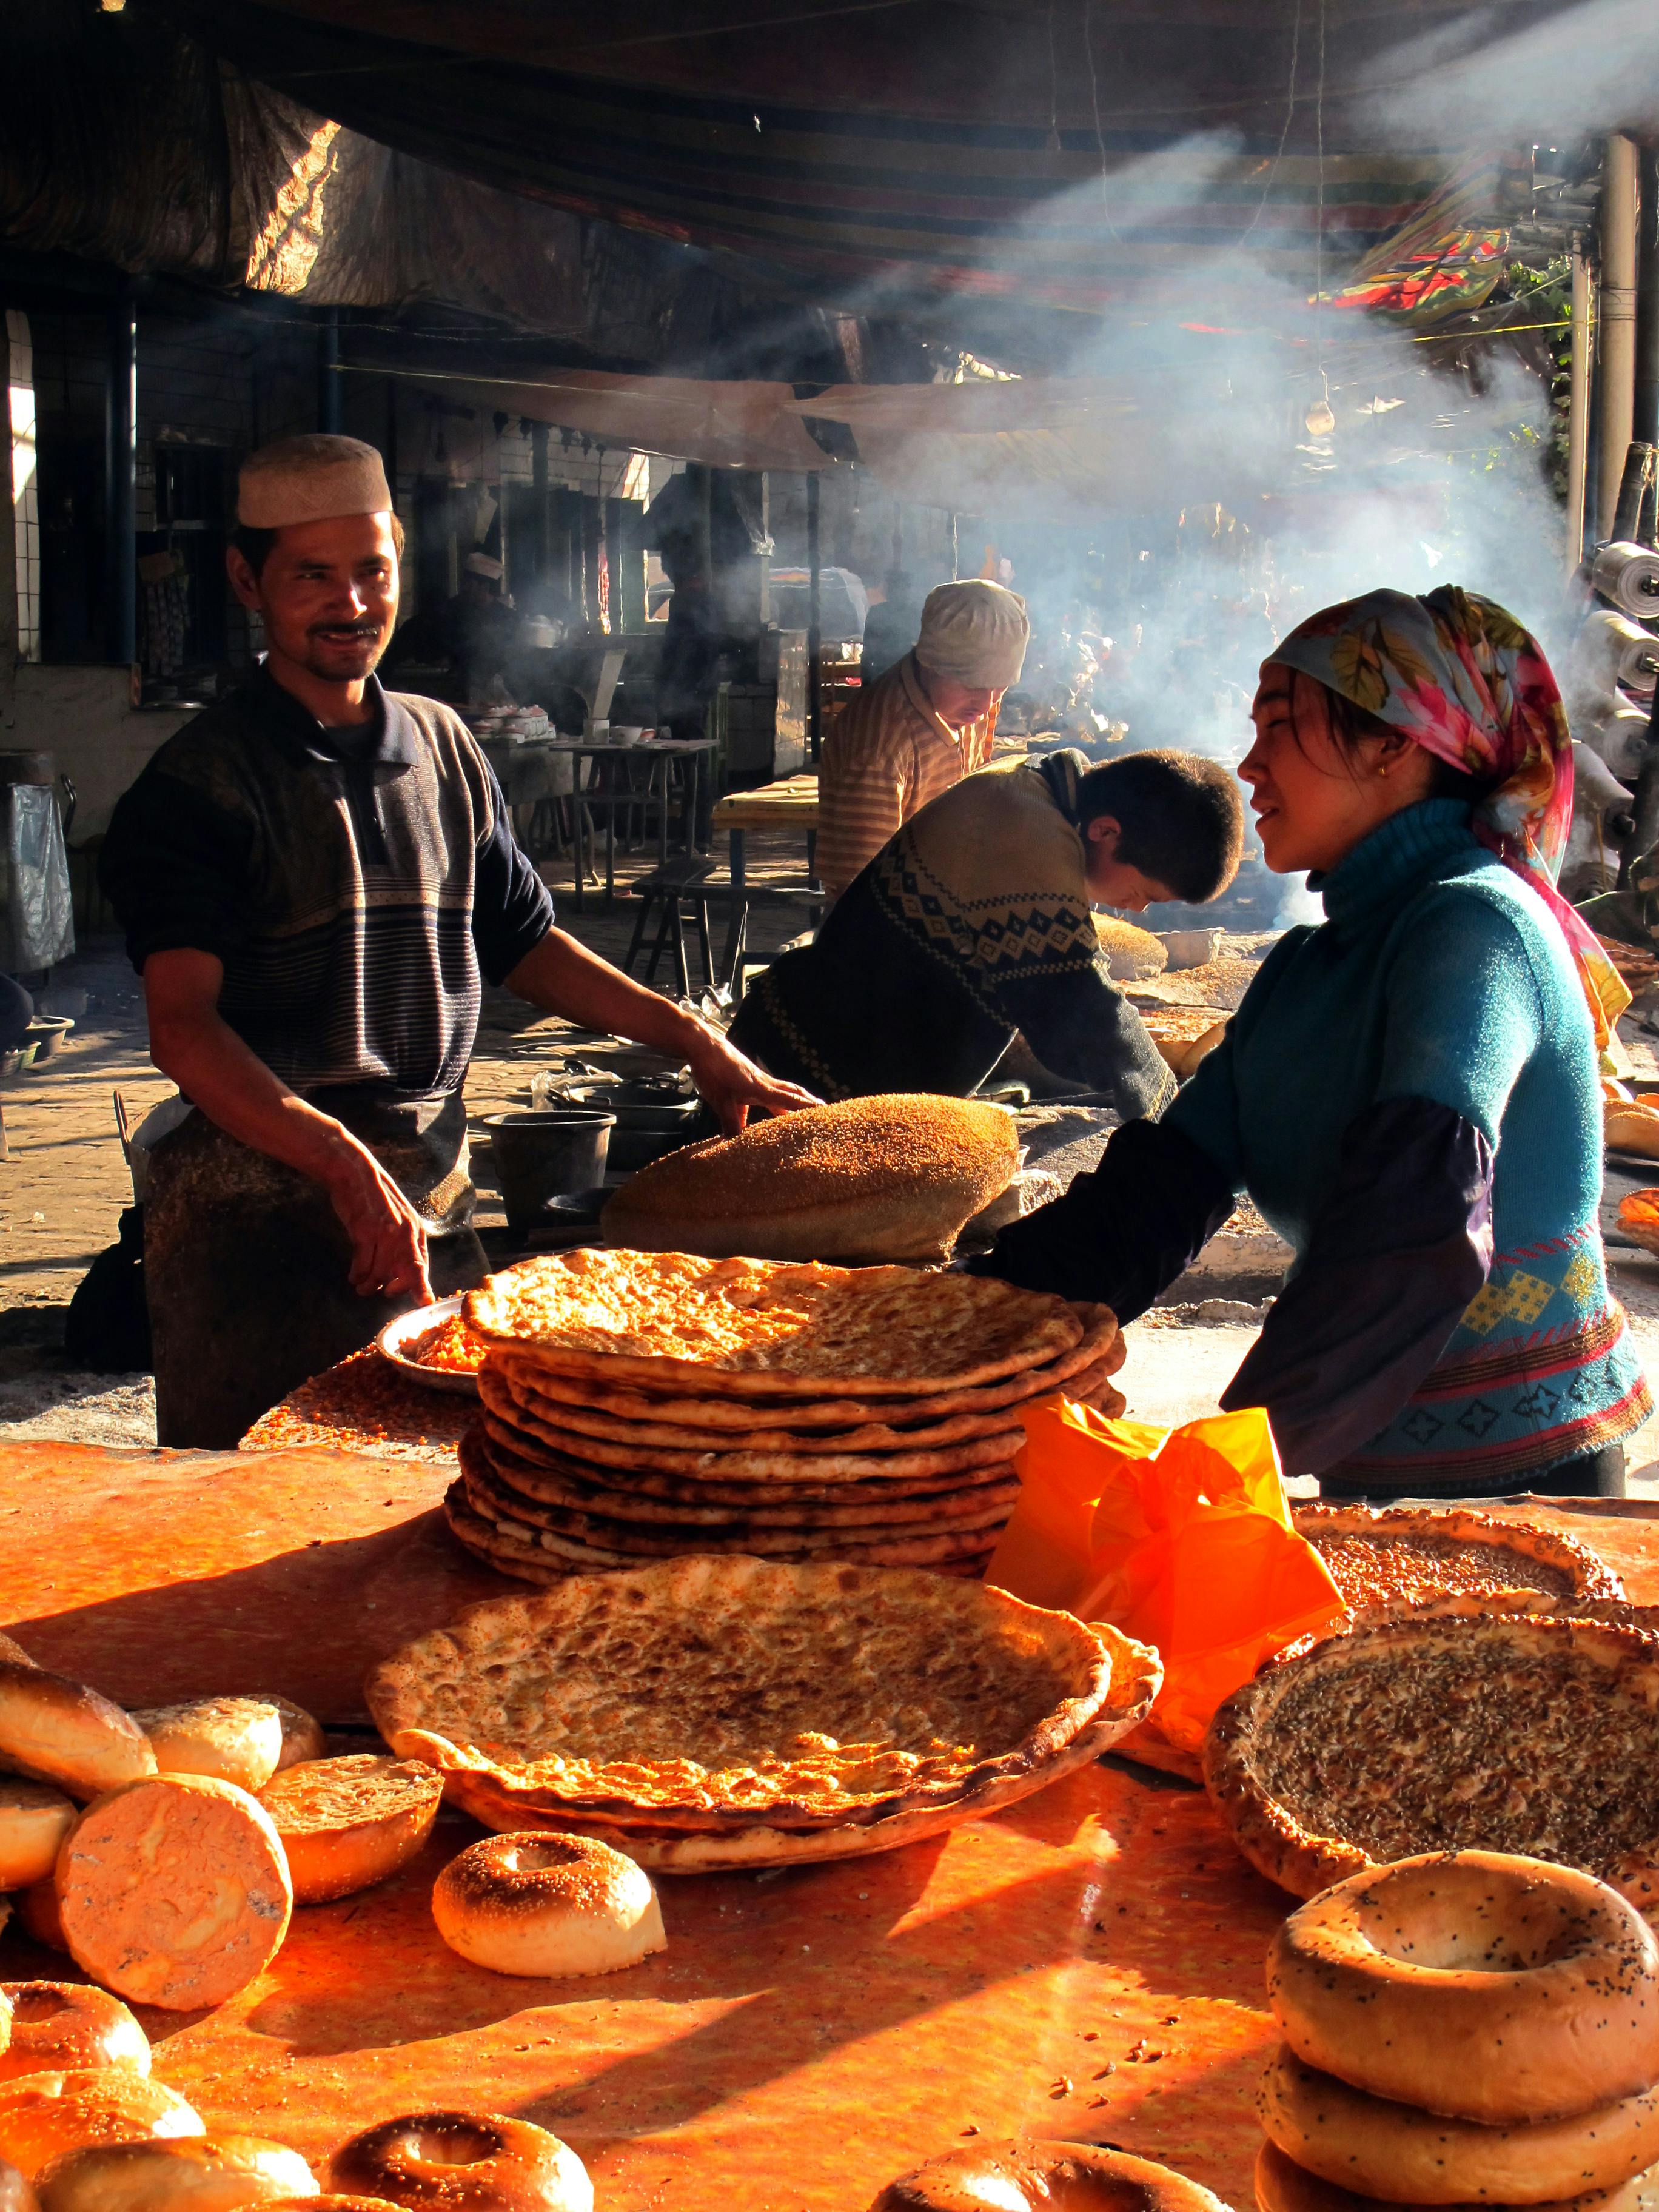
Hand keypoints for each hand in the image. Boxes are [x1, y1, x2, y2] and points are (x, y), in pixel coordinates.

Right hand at [323, 1141, 434, 1301]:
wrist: (355, 1173)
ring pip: (381, 1272)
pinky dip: (358, 1275)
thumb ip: (403, 1243)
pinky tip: (354, 1277)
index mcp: (416, 1230)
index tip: (423, 1301)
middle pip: (408, 1273)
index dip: (420, 1287)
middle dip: (396, 1289)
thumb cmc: (375, 1199)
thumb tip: (402, 1273)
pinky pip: (362, 1264)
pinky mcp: (365, 1231)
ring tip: (362, 1287)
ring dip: (370, 1285)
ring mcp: (386, 1233)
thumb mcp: (398, 1219)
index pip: (422, 1266)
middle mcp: (405, 1233)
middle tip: (386, 1293)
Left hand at [683, 1023, 820, 1133]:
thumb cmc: (712, 1069)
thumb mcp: (720, 1099)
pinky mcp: (745, 1079)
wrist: (702, 1045)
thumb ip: (730, 1121)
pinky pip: (762, 1094)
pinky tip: (750, 1122)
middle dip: (807, 1102)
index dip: (806, 1107)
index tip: (824, 1111)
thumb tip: (736, 1143)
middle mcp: (763, 1083)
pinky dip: (766, 1105)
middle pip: (791, 1092)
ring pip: (779, 1092)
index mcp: (761, 1088)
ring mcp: (755, 1080)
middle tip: (824, 1110)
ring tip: (800, 1113)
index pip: (789, 1099)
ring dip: (791, 1102)